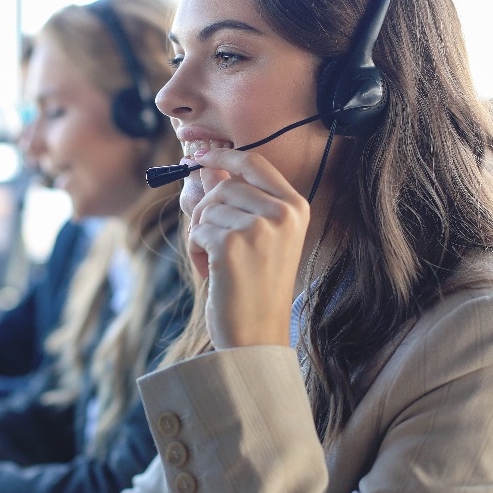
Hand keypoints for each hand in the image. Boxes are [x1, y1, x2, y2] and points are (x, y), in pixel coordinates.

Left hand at [188, 147, 308, 348]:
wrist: (257, 337)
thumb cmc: (254, 289)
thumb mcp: (255, 238)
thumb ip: (234, 200)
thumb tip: (206, 167)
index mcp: (295, 208)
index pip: (254, 164)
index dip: (224, 156)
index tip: (200, 156)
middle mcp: (283, 214)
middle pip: (224, 186)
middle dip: (206, 212)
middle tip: (211, 244)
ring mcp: (259, 227)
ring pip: (207, 209)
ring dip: (201, 236)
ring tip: (218, 265)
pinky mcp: (233, 243)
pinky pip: (197, 231)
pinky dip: (196, 252)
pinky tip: (213, 274)